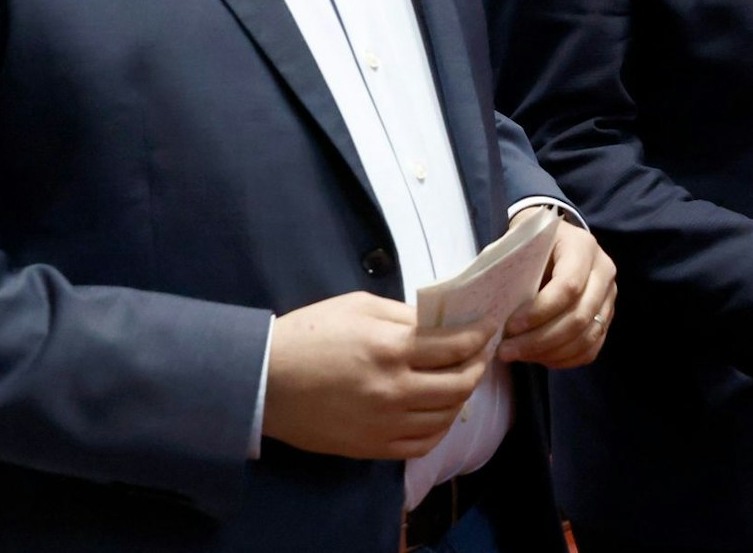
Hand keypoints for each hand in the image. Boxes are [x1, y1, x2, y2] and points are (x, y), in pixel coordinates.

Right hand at [262, 292, 490, 458]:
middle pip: (459, 383)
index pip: (454, 346)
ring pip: (445, 415)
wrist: (264, 380)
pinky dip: (440, 428)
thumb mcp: (358, 306)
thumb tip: (438, 324)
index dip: (479, 336)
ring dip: (462, 396)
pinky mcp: (372, 446)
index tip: (488, 328)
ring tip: (462, 380)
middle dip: (477, 366)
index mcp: (390, 348)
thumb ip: (403, 316)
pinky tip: (440, 412)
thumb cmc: (309, 334)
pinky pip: (422, 443)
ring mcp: (384, 422)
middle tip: (480, 355)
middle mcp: (394, 389)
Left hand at [498, 216, 615, 367]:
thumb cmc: (532, 245)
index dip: (539, 311)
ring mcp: (609, 297)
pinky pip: (590, 349)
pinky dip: (563, 359)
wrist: (555, 243)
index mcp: (582, 246)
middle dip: (540, 339)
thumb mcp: (521, 245)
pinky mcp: (605, 318)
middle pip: (579, 316)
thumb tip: (493, 310)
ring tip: (518, 355)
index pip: (568, 286)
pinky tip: (538, 357)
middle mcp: (603, 271)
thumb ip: (513, 270)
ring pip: (586, 337)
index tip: (510, 326)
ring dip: (549, 353)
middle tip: (507, 350)